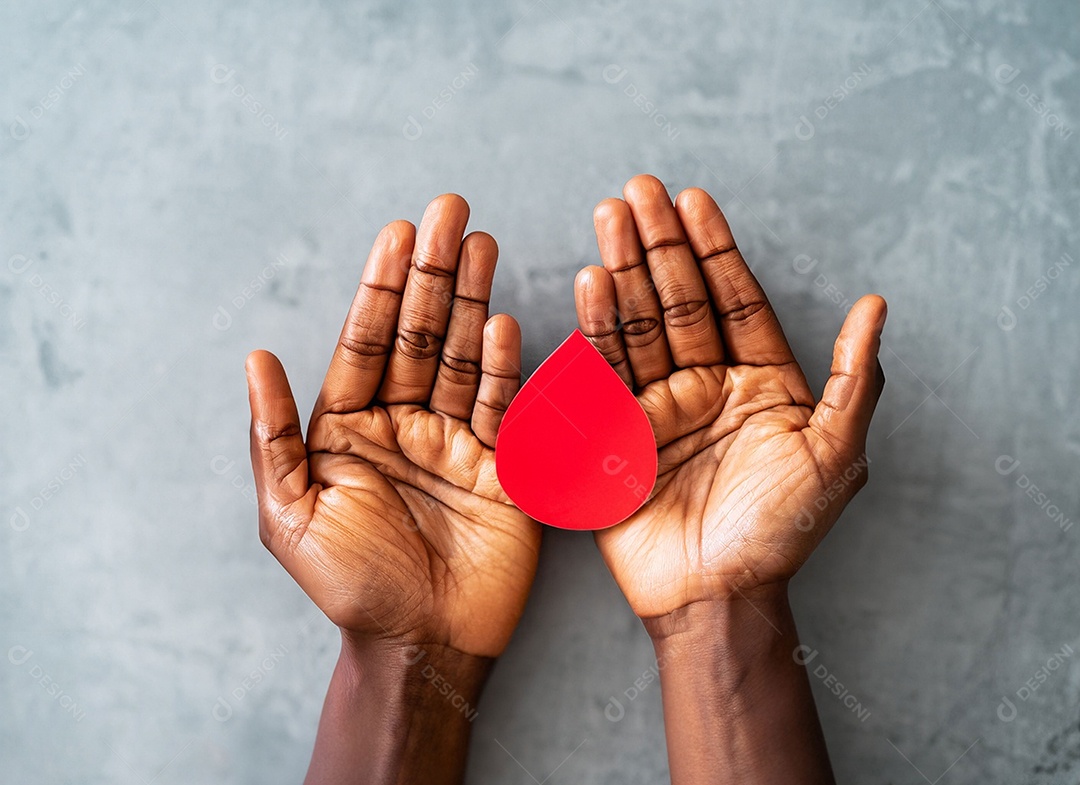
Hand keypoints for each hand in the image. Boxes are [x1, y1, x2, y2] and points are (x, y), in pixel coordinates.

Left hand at [246, 194, 540, 658]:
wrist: (421, 644)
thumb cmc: (350, 586)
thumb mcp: (291, 515)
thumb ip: (272, 437)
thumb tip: (254, 356)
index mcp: (349, 428)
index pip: (365, 343)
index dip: (381, 287)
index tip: (397, 232)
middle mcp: (404, 423)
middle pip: (418, 335)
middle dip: (433, 273)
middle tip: (449, 212)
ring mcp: (456, 440)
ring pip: (461, 358)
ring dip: (472, 301)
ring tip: (480, 244)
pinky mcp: (502, 466)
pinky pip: (502, 409)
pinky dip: (502, 369)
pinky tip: (503, 323)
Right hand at [574, 175, 885, 618]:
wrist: (716, 595)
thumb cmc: (780, 532)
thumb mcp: (834, 454)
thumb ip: (852, 378)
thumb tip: (876, 304)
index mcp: (760, 383)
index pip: (736, 300)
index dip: (715, 250)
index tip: (695, 199)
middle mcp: (707, 385)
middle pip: (680, 301)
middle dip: (660, 244)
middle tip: (637, 191)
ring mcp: (659, 406)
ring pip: (640, 324)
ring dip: (625, 269)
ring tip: (610, 218)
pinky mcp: (618, 432)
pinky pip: (606, 370)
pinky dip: (597, 326)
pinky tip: (591, 282)